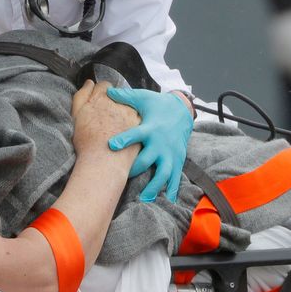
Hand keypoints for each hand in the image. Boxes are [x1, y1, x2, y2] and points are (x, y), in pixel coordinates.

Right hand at [72, 81, 140, 159]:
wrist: (104, 162)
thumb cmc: (87, 140)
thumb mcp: (77, 114)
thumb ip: (81, 95)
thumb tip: (89, 82)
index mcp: (102, 98)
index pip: (104, 86)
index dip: (102, 93)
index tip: (100, 102)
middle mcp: (119, 103)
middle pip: (119, 95)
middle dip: (115, 101)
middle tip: (109, 115)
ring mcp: (132, 114)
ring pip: (130, 106)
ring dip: (126, 111)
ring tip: (119, 124)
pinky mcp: (140, 126)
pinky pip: (138, 119)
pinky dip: (134, 123)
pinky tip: (128, 133)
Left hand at [106, 88, 192, 202]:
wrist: (182, 111)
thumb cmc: (157, 105)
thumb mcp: (142, 98)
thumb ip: (125, 97)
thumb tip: (108, 91)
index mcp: (150, 128)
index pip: (136, 134)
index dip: (124, 140)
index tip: (112, 145)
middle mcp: (161, 143)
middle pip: (148, 159)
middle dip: (135, 169)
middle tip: (121, 178)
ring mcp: (170, 153)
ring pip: (163, 172)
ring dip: (154, 186)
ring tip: (144, 198)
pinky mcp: (177, 159)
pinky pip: (175, 177)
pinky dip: (172, 188)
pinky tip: (167, 200)